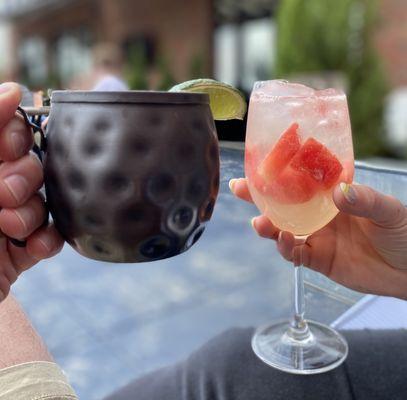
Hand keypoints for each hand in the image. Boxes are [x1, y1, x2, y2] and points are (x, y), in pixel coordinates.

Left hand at [0, 83, 63, 300]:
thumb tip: (12, 89)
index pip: (6, 130)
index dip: (12, 135)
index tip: (3, 150)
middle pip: (32, 164)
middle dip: (23, 179)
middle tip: (3, 198)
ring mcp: (7, 220)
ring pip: (45, 200)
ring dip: (33, 215)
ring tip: (11, 231)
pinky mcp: (21, 250)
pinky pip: (52, 235)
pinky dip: (47, 241)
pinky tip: (31, 250)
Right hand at [230, 178, 406, 299]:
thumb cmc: (404, 233)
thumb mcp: (389, 211)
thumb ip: (365, 200)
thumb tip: (338, 192)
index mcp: (333, 195)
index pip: (302, 180)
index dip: (280, 172)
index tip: (259, 163)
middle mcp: (320, 214)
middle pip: (283, 203)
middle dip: (259, 197)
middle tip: (239, 188)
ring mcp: (317, 237)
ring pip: (282, 229)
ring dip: (268, 225)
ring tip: (260, 222)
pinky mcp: (318, 260)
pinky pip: (294, 253)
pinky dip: (284, 248)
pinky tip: (282, 241)